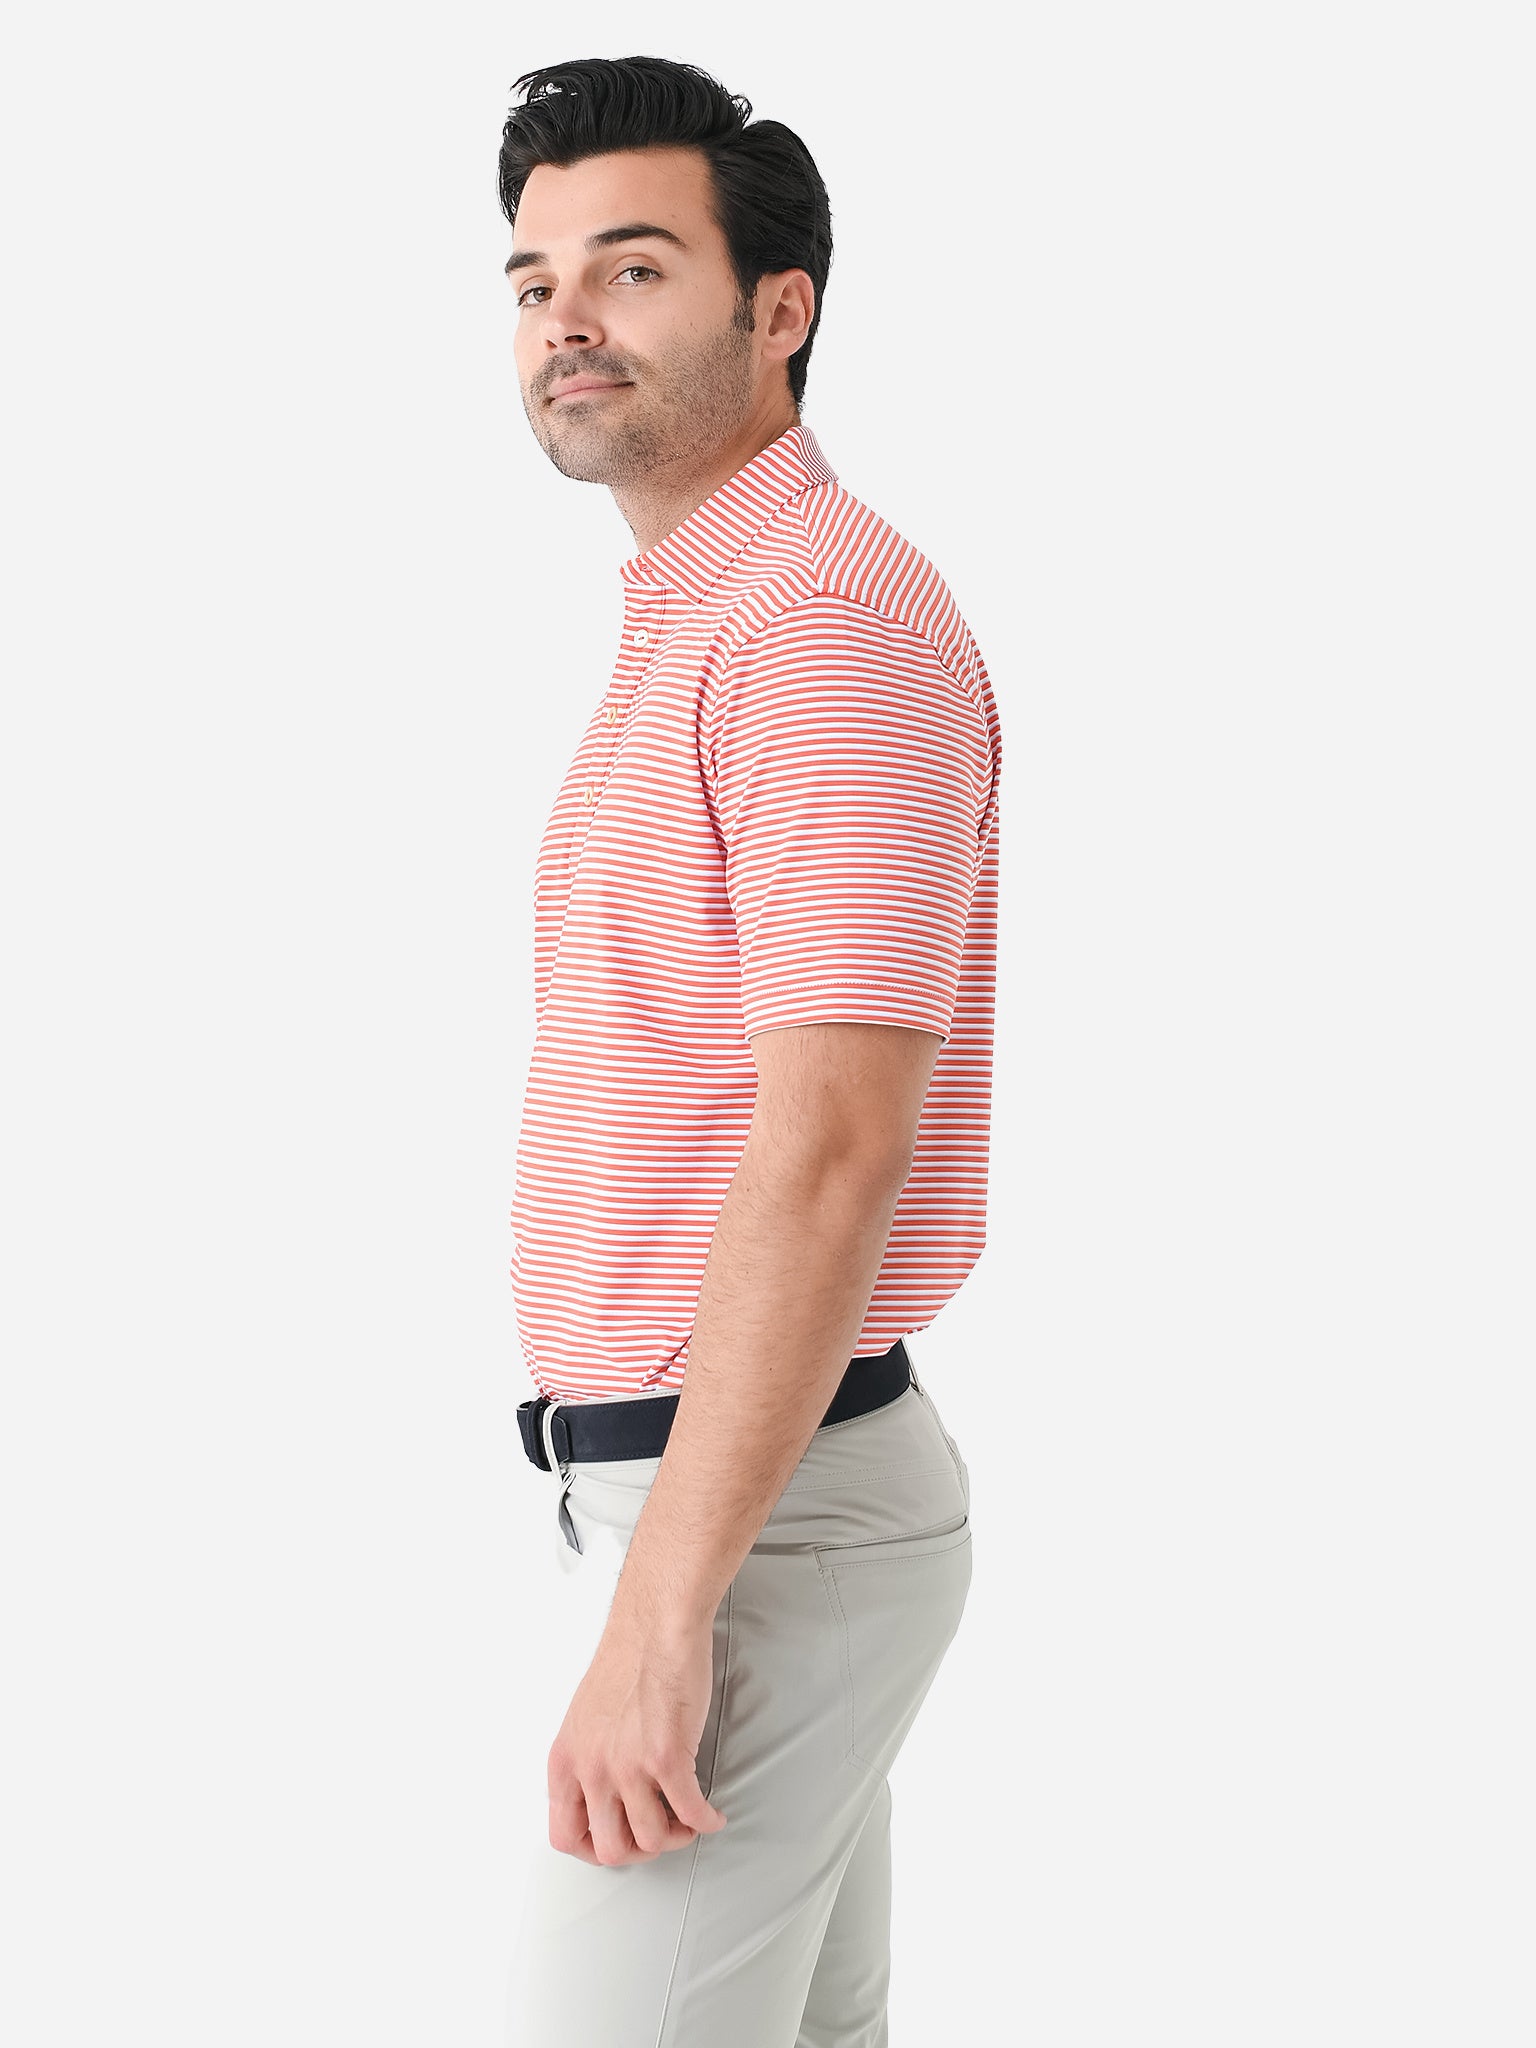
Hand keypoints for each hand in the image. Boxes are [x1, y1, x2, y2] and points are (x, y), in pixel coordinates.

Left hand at [546, 1613, 728, 1865]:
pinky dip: (706, 1821)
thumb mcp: (584, 1720)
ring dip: (676, 1836)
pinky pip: (691, 1813)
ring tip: (688, 1819)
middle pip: (611, 1849)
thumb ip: (587, 1761)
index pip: (565, 1836)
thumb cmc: (627, 1661)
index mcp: (566, 1761)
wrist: (655, 1626)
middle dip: (640, 1850)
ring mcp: (627, 1767)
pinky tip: (711, 1814)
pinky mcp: (666, 1758)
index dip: (595, 1849)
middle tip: (659, 1832)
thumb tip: (603, 1800)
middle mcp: (591, 1769)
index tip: (620, 1842)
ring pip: (652, 1838)